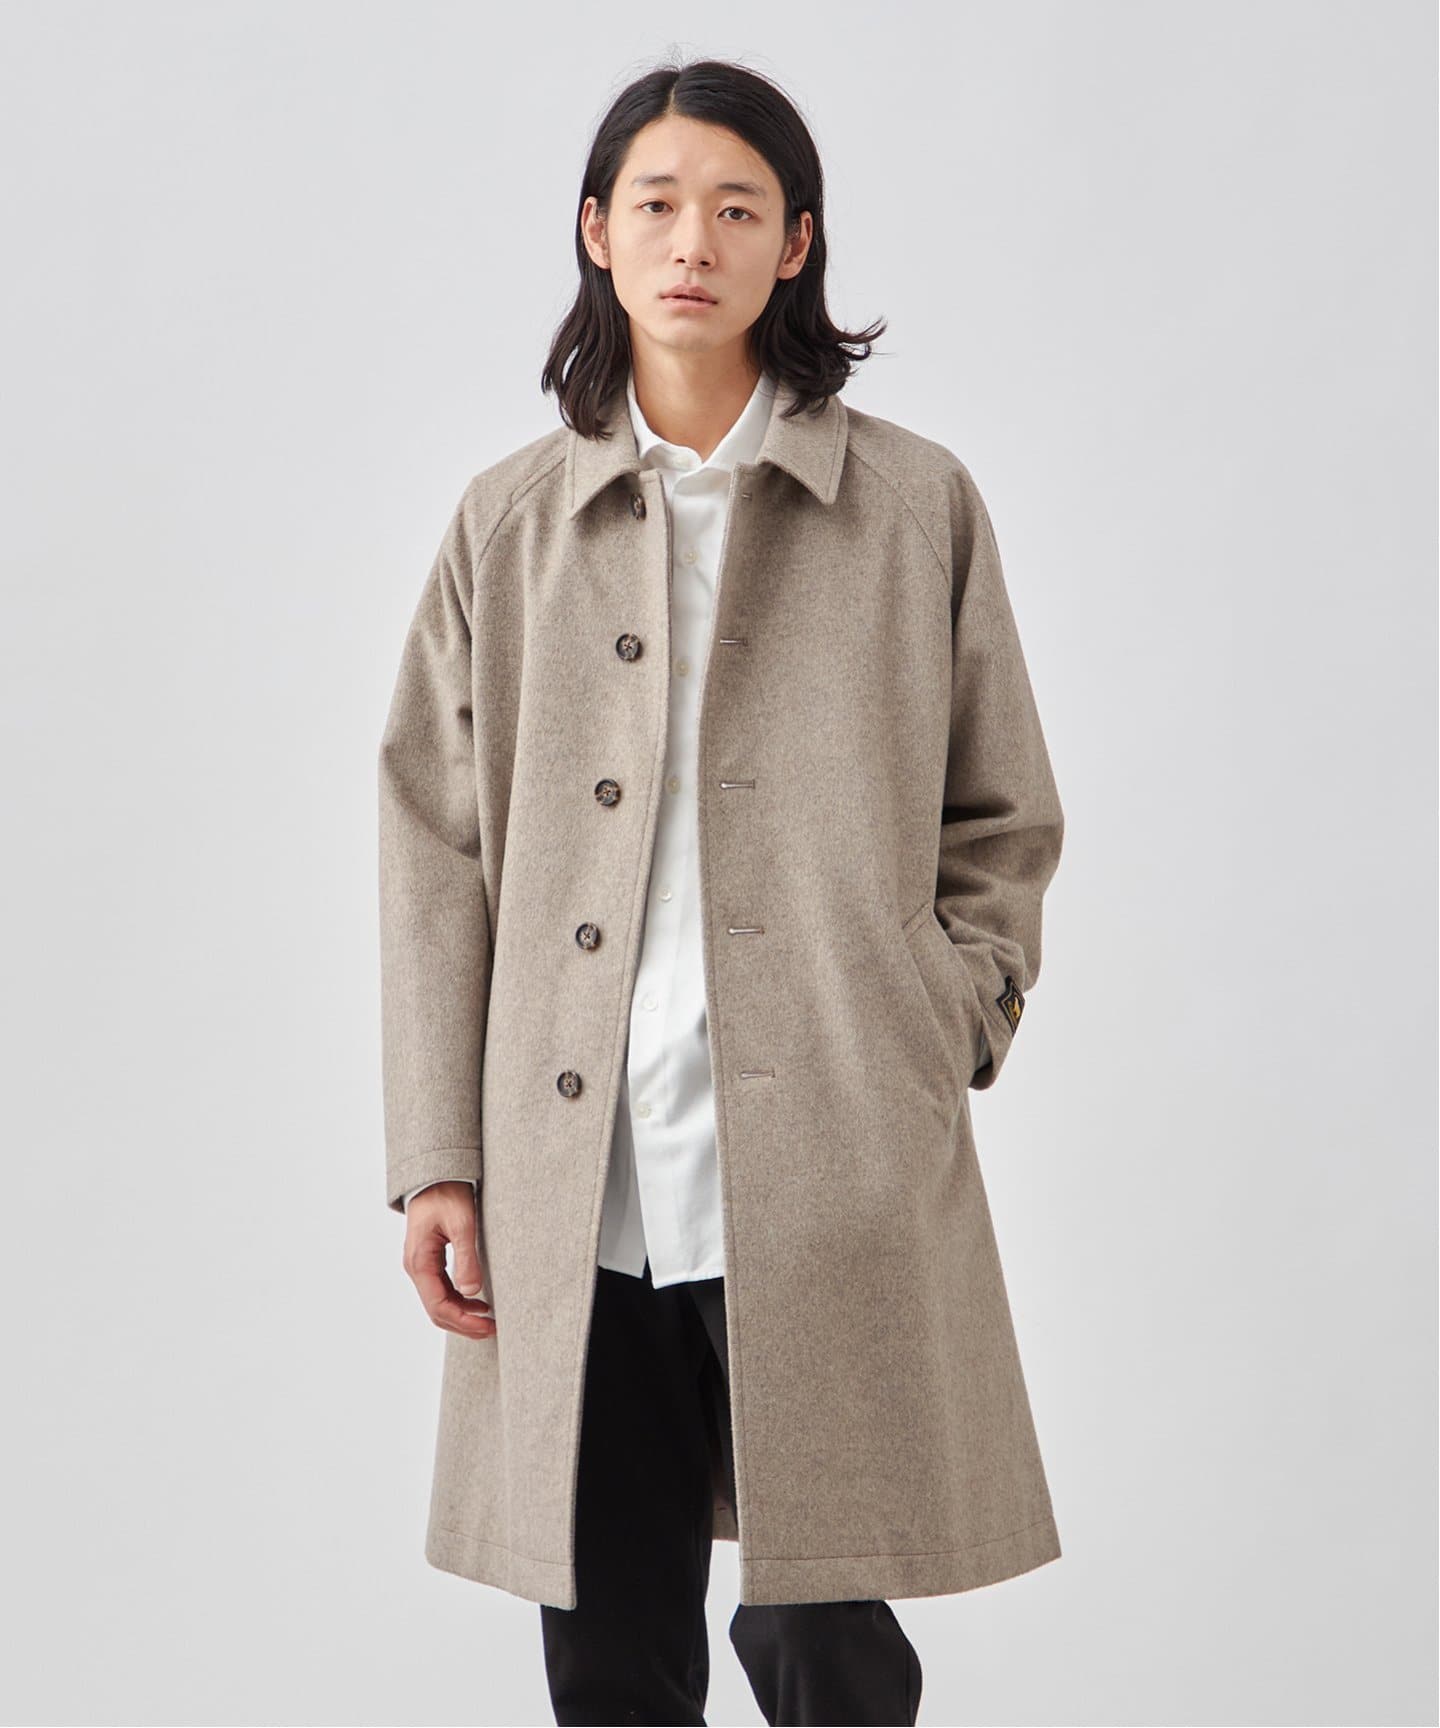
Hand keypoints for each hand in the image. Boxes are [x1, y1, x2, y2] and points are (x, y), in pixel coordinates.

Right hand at [402, 1181, 494, 1339]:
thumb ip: (466, 1258)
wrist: (435, 1175)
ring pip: (438, 1301)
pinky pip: (441, 1289)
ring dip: (461, 1314)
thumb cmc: (447, 1194)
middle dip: (463, 1324)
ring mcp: (421, 1264)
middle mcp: (416, 1267)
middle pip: (437, 1309)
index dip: (463, 1321)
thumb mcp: (462, 1224)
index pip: (438, 1306)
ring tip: (488, 1321)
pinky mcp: (429, 1259)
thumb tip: (471, 1292)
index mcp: (420, 1262)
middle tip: (492, 1330)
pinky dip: (458, 1301)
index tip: (487, 1327)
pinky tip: (477, 1302)